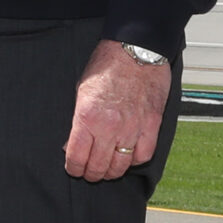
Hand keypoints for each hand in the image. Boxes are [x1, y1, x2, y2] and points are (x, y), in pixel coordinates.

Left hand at [64, 40, 169, 182]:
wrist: (136, 48)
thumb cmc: (107, 65)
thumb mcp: (81, 92)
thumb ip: (77, 122)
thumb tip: (71, 145)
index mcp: (87, 117)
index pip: (76, 158)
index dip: (73, 168)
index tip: (74, 168)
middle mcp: (109, 127)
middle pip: (98, 167)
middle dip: (91, 173)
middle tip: (90, 171)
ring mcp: (132, 128)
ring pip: (121, 166)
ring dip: (112, 171)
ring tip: (108, 167)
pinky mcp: (152, 125)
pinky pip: (143, 155)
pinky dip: (135, 160)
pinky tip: (128, 155)